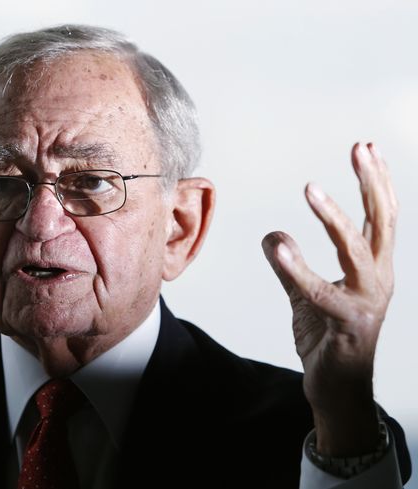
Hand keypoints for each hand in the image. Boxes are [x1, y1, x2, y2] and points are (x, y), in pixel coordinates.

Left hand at [261, 143, 396, 455]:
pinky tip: (278, 246)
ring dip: (335, 218)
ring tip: (310, 189)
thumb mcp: (306, 293)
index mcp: (373, 269)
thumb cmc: (328, 338)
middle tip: (359, 148)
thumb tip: (272, 234)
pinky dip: (298, 268)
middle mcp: (378, 280)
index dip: (377, 181)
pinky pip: (320, 292)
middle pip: (383, 223)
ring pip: (357, 252)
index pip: (381, 216)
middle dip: (372, 183)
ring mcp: (366, 302)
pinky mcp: (347, 324)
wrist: (335, 387)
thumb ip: (289, 264)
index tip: (367, 147)